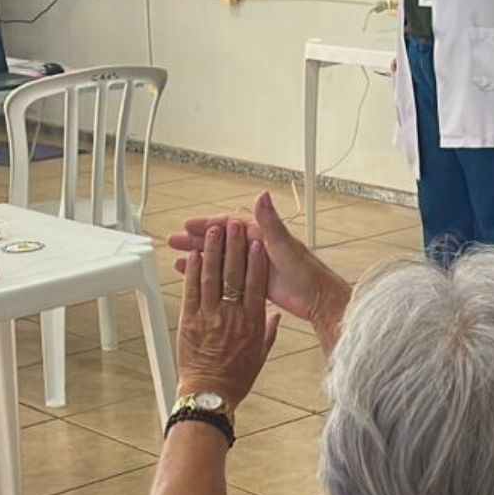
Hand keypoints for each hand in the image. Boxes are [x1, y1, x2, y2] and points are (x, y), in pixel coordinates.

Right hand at [171, 193, 349, 342]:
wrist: (319, 299)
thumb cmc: (308, 272)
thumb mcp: (285, 244)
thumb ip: (270, 221)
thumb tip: (262, 195)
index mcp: (264, 234)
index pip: (229, 224)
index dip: (207, 224)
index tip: (188, 224)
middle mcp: (258, 247)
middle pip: (222, 240)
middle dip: (197, 239)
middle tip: (174, 240)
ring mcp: (256, 265)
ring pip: (223, 258)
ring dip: (202, 257)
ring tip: (179, 259)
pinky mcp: (255, 282)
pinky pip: (228, 275)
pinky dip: (214, 275)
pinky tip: (200, 278)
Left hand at [177, 217, 277, 408]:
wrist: (210, 395)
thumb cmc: (236, 378)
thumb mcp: (260, 355)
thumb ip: (268, 332)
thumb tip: (275, 317)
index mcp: (252, 322)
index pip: (256, 283)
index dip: (256, 260)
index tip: (257, 242)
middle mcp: (232, 315)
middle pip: (234, 273)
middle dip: (234, 246)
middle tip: (234, 226)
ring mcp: (209, 316)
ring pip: (211, 276)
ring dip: (212, 250)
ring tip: (213, 231)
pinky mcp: (189, 321)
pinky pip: (191, 291)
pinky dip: (191, 271)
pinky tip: (193, 255)